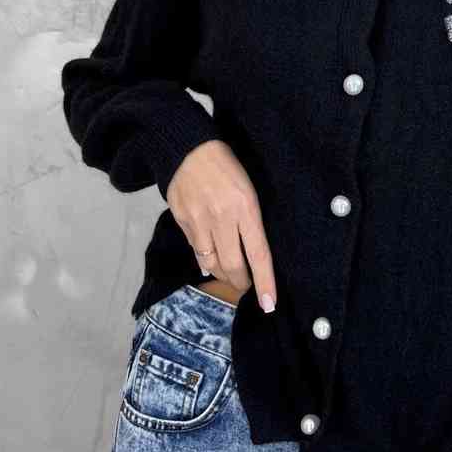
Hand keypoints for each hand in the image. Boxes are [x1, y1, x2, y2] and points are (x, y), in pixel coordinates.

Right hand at [166, 140, 276, 312]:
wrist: (187, 147)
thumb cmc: (226, 166)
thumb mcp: (248, 189)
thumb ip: (250, 220)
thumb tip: (251, 253)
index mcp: (246, 208)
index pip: (259, 254)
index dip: (265, 282)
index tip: (269, 304)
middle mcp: (222, 218)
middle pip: (233, 266)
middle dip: (242, 283)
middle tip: (247, 286)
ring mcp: (199, 221)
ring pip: (211, 264)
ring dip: (223, 274)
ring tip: (230, 273)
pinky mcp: (182, 221)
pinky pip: (196, 250)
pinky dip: (205, 259)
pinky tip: (210, 259)